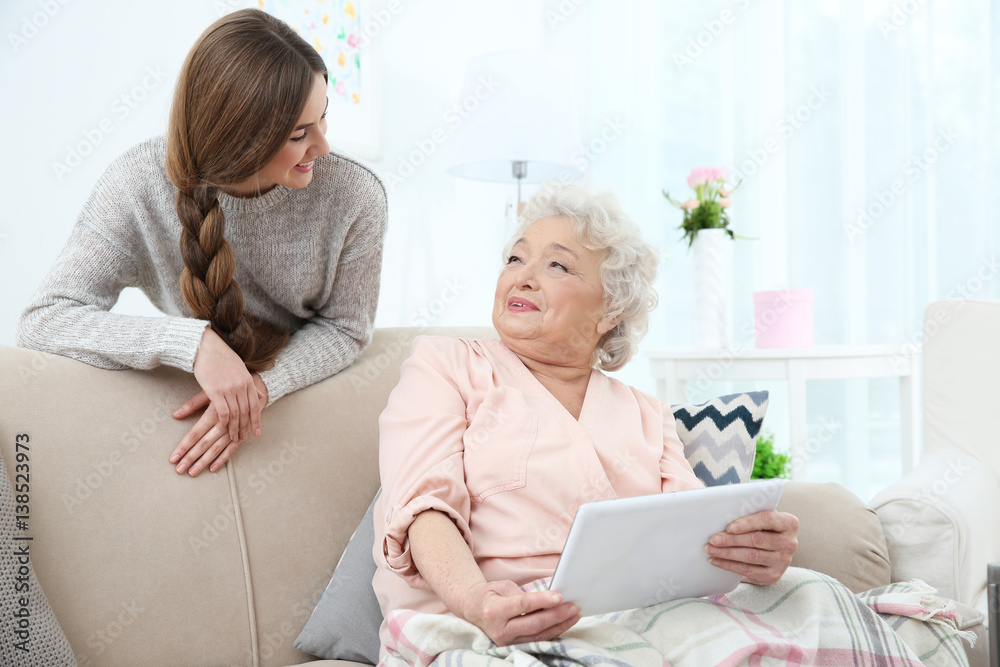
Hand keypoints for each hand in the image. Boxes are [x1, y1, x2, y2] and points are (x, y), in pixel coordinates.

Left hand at [171, 374, 268, 475]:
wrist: (254, 384)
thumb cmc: (227, 387)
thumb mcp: (209, 392)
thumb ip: (192, 405)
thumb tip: (175, 415)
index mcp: (215, 412)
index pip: (195, 433)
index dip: (184, 446)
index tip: (173, 458)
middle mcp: (225, 423)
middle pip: (205, 444)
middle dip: (191, 458)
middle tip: (179, 470)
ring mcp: (234, 429)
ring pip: (217, 449)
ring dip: (204, 461)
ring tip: (193, 472)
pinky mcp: (242, 433)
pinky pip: (233, 449)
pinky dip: (223, 459)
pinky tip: (213, 468)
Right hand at [191, 327, 261, 444]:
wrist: (207, 347)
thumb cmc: (222, 358)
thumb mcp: (241, 369)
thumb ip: (250, 384)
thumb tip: (260, 395)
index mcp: (248, 381)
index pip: (255, 405)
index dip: (256, 420)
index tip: (256, 433)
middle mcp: (241, 386)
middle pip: (246, 412)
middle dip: (245, 427)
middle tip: (243, 439)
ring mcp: (230, 389)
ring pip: (236, 414)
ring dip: (235, 428)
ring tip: (234, 437)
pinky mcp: (216, 391)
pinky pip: (223, 411)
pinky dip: (225, 422)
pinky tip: (223, 428)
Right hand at [461, 580, 579, 645]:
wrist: (473, 611)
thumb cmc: (489, 595)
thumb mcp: (501, 587)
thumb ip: (521, 594)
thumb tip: (546, 599)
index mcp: (494, 611)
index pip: (523, 605)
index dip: (542, 601)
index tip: (560, 596)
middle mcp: (499, 630)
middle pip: (534, 624)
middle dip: (557, 615)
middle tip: (574, 606)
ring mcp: (506, 642)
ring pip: (539, 635)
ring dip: (560, 625)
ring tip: (575, 615)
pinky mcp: (513, 647)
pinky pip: (537, 640)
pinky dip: (553, 632)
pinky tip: (564, 624)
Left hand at [706, 510, 798, 584]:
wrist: (774, 549)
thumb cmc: (762, 527)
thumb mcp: (762, 517)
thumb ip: (750, 513)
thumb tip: (721, 515)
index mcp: (789, 523)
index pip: (767, 520)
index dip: (747, 523)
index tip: (729, 527)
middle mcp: (790, 543)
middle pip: (756, 540)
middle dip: (731, 540)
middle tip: (712, 539)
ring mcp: (783, 561)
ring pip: (750, 556)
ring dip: (727, 553)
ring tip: (710, 549)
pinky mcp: (773, 575)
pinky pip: (748, 570)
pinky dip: (729, 565)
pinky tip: (716, 561)